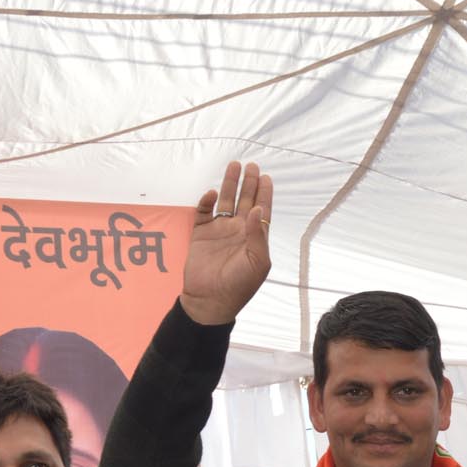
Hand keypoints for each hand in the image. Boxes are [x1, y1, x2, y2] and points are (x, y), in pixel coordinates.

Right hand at [177, 161, 272, 325]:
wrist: (210, 300)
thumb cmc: (238, 286)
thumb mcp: (257, 262)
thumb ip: (258, 235)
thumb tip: (257, 209)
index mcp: (254, 237)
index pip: (261, 210)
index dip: (264, 193)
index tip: (266, 177)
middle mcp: (237, 231)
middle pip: (245, 200)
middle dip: (249, 183)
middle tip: (251, 165)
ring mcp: (219, 231)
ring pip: (226, 202)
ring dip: (230, 185)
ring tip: (234, 166)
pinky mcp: (201, 234)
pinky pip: (203, 212)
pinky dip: (207, 201)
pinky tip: (213, 193)